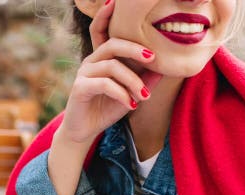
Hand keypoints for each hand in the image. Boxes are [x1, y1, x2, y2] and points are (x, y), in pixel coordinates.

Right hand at [58, 0, 162, 143]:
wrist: (85, 132)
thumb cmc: (107, 108)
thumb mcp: (131, 93)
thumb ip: (145, 80)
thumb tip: (164, 68)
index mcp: (102, 58)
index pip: (101, 31)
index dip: (106, 15)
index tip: (114, 2)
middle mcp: (91, 61)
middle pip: (113, 44)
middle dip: (135, 49)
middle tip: (154, 59)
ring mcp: (83, 73)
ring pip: (112, 66)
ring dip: (133, 81)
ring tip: (144, 97)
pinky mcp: (80, 88)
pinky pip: (104, 84)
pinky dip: (121, 93)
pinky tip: (131, 105)